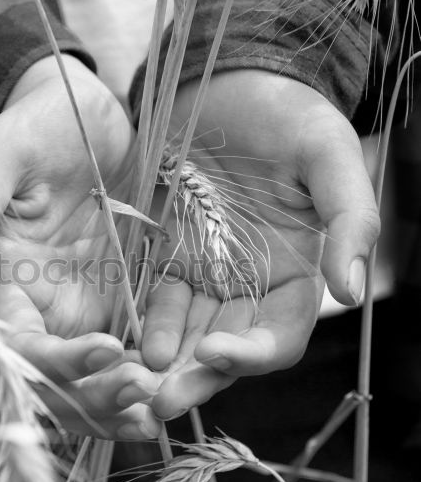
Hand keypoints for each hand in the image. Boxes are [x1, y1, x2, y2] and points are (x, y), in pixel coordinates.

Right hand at [0, 54, 161, 438]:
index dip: (59, 361)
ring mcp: (82, 309)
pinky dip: (151, 375)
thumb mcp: (1, 153)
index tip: (108, 349)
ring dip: (122, 403)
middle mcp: (39, 307)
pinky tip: (178, 387)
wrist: (90, 115)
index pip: (20, 343)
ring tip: (161, 408)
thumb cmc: (37, 125)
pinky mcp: (120, 301)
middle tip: (143, 393)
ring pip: (94, 380)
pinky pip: (133, 353)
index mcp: (3, 281)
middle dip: (95, 398)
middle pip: (57, 380)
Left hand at [141, 69, 379, 417]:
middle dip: (198, 378)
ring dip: (166, 367)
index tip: (216, 352)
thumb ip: (349, 220)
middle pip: (229, 350)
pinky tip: (128, 346)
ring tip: (136, 386)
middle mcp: (254, 287)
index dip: (253, 353)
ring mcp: (209, 277)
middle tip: (161, 401)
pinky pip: (156, 306)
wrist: (226, 81)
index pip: (280, 335)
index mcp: (300, 274)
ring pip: (189, 339)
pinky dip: (146, 329)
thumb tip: (352, 295)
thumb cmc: (285, 111)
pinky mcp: (168, 260)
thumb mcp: (327, 152)